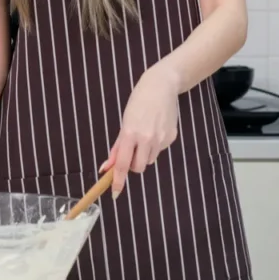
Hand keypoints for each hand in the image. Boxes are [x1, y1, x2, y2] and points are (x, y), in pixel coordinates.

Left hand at [102, 66, 180, 198]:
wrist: (161, 86)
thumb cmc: (138, 103)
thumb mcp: (124, 123)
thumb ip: (117, 147)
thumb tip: (106, 167)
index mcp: (130, 133)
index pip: (123, 164)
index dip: (118, 180)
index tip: (114, 193)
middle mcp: (147, 138)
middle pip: (138, 167)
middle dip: (132, 165)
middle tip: (131, 151)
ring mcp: (161, 138)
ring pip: (149, 160)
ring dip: (144, 154)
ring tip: (144, 135)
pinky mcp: (172, 137)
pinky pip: (159, 150)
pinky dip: (155, 145)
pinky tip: (155, 129)